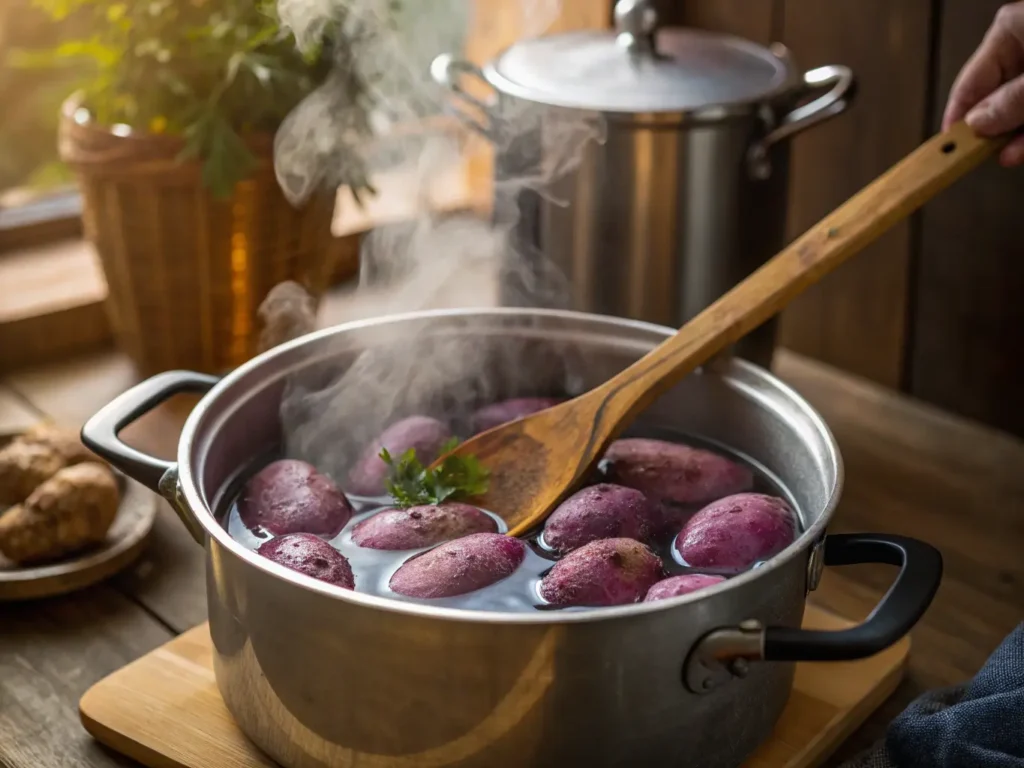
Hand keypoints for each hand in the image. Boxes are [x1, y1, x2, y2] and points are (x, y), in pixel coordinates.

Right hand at [943, 1, 1023, 165]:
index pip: (969, 83)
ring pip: (1016, 107)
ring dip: (1012, 136)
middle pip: (993, 97)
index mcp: (1012, 29)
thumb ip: (1012, 100)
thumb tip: (977, 122)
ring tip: (1008, 154)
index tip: (944, 150)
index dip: (956, 119)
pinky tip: (1020, 147)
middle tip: (979, 156)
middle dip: (989, 131)